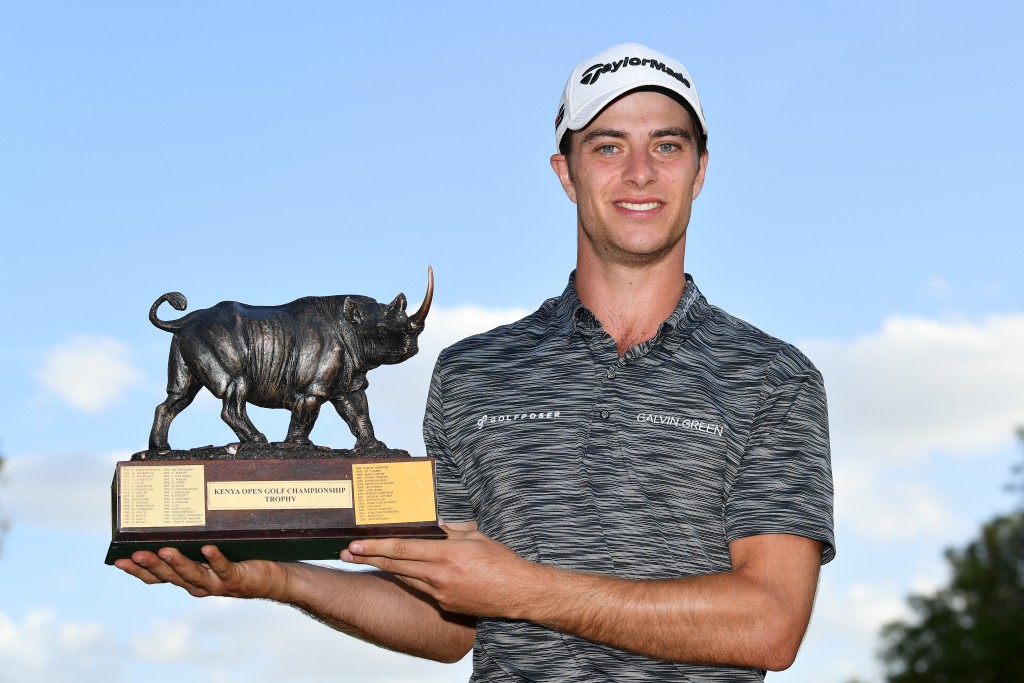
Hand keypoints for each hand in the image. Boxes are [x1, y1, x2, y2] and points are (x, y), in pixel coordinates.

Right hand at [113, 546, 289, 600]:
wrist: (276, 577)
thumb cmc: (244, 559)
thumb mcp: (215, 548)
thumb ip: (197, 538)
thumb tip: (179, 509)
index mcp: (190, 578)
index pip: (158, 577)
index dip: (138, 570)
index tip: (119, 559)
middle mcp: (200, 584)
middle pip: (170, 577)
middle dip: (151, 566)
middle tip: (135, 554)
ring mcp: (218, 583)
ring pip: (193, 575)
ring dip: (177, 564)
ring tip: (164, 551)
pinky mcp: (237, 578)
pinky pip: (224, 568)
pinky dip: (215, 559)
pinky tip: (208, 549)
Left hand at [342, 527, 543, 618]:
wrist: (518, 592)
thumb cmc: (501, 563)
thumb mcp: (475, 537)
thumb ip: (451, 531)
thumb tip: (435, 525)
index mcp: (446, 554)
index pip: (403, 549)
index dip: (376, 546)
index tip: (357, 544)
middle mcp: (439, 575)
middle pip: (396, 565)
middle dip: (369, 558)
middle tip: (348, 553)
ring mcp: (440, 593)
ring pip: (405, 578)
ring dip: (384, 568)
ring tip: (366, 560)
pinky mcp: (445, 605)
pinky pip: (421, 589)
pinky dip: (408, 579)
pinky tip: (400, 573)